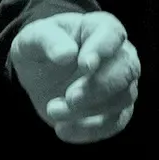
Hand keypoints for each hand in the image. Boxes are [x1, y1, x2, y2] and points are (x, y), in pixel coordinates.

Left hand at [9, 11, 138, 141]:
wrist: (42, 72)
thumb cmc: (42, 47)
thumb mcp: (33, 38)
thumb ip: (47, 40)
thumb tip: (66, 54)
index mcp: (101, 28)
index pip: (112, 34)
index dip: (102, 49)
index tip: (85, 64)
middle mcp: (120, 55)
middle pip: (125, 70)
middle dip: (98, 87)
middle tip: (69, 98)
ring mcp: (123, 84)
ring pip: (122, 99)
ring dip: (89, 110)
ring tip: (53, 110)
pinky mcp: (117, 110)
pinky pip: (114, 124)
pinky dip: (90, 131)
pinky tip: (63, 130)